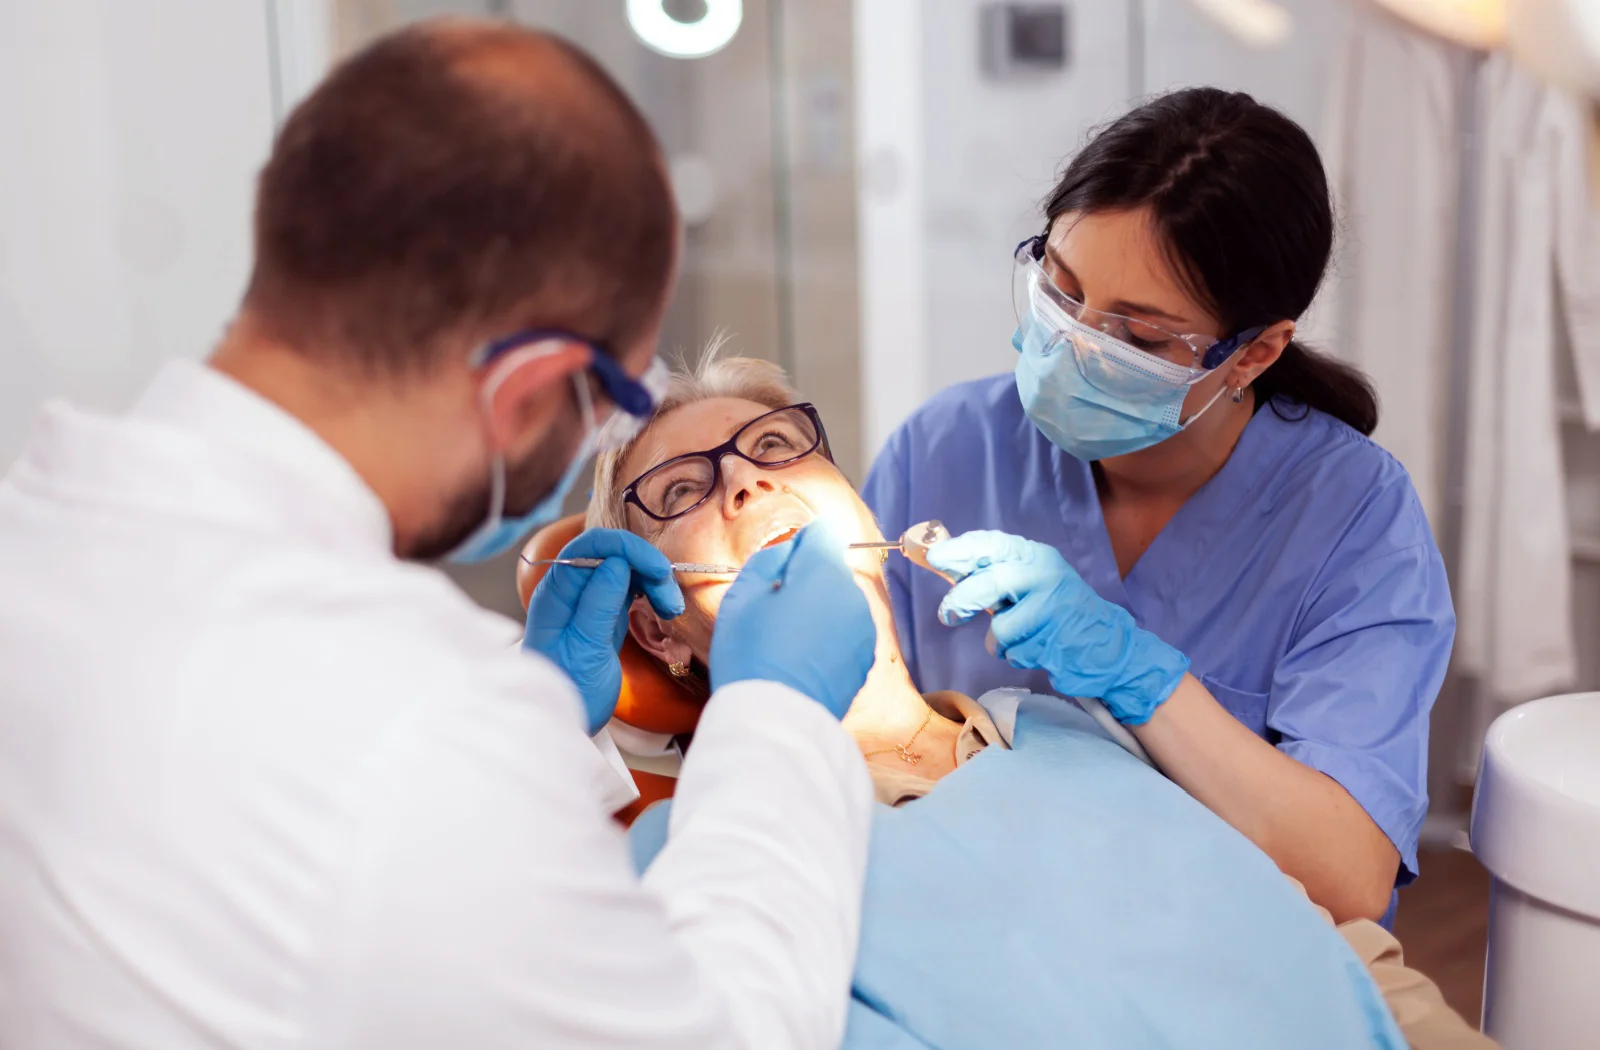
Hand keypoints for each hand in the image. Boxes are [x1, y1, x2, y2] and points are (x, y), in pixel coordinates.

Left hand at [524, 529, 684, 734]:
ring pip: (625, 569)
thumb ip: (598, 606)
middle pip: (612, 553)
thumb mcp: (585, 652)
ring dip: (653, 581)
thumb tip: (615, 563)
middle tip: (670, 597)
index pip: (590, 546)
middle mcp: (570, 591)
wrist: (565, 725)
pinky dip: (651, 594)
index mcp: (557, 594)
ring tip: (671, 609)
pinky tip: (665, 609)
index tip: (657, 569)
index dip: (626, 548)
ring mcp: (588, 600)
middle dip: (645, 566)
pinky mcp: (604, 613)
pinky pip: (630, 589)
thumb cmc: (568, 693)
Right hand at [709, 519, 876, 719]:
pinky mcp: (866, 656)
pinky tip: (804, 660)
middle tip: (776, 613)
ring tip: (788, 642)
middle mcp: (852, 593)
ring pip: (839, 600)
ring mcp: (863, 626)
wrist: (776, 719)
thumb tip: (792, 550)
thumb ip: (770, 559)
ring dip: (820, 609)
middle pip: (831, 568)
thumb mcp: (743, 596)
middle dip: (807, 580)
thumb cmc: (752, 657)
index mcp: (822, 571)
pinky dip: (830, 637)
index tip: (779, 573)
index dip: (797, 548)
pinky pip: (847, 630)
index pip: (820, 532)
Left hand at [927, 530, 1189, 724]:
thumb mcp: (1029, 584)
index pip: (993, 543)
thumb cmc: (1057, 613)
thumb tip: (948, 568)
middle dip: (963, 600)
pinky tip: (1038, 649)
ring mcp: (1055, 608)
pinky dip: (1019, 656)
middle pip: (992, 582)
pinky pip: (1018, 651)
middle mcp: (1047, 575)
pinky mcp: (1058, 640)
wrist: (1107, 646)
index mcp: (1037, 557)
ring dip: (1001, 641)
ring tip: (1020, 639)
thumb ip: (995, 576)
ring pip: (1003, 626)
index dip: (961, 550)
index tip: (935, 558)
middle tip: (947, 616)